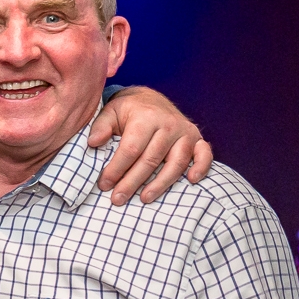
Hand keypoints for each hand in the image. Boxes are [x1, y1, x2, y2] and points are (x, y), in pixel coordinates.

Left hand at [89, 87, 212, 205]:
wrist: (150, 99)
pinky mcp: (197, 138)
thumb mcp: (110, 112)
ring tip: (144, 199)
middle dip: (132, 182)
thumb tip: (93, 143)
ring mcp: (185, 132)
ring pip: (176, 162)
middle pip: (151, 160)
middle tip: (118, 199)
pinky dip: (202, 167)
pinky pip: (204, 155)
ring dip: (161, 183)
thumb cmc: (128, 111)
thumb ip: (101, 127)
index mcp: (146, 118)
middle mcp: (169, 125)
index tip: (104, 184)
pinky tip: (191, 181)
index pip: (131, 149)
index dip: (116, 169)